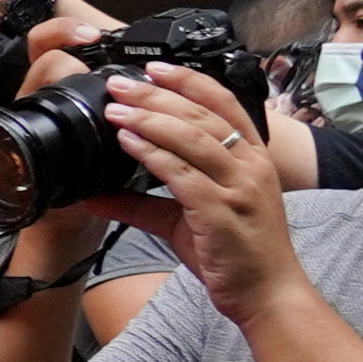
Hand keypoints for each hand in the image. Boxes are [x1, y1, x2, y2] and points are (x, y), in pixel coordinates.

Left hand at [105, 59, 298, 314]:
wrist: (266, 293)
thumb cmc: (235, 252)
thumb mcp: (186, 219)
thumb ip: (143, 203)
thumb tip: (96, 194)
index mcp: (251, 158)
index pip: (224, 103)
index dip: (190, 81)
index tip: (155, 68)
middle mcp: (251, 165)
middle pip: (203, 115)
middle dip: (158, 95)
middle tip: (120, 84)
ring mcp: (239, 187)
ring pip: (194, 139)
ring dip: (150, 119)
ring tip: (116, 109)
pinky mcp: (222, 212)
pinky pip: (184, 175)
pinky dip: (154, 155)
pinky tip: (128, 144)